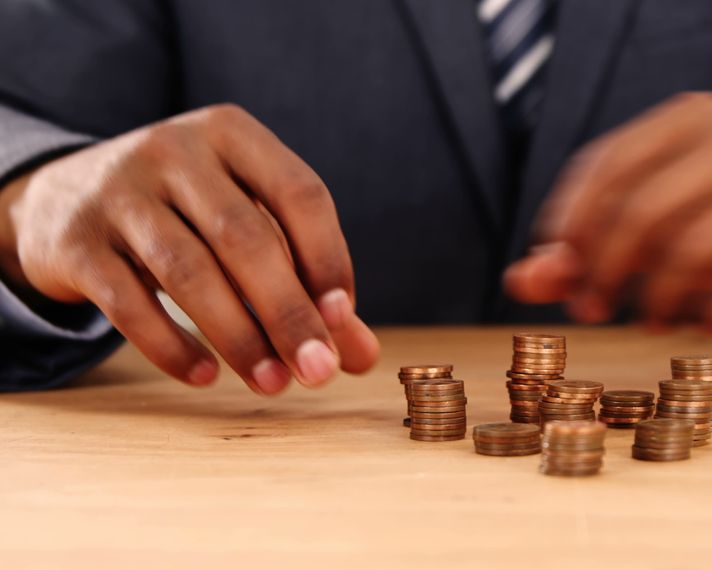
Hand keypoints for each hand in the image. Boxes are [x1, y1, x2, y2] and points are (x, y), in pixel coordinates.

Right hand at [0, 104, 379, 392]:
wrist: (60, 201)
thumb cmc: (185, 215)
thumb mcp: (244, 224)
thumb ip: (305, 284)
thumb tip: (360, 356)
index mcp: (232, 133)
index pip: (300, 193)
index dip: (329, 259)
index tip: (344, 319)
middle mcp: (175, 150)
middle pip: (248, 238)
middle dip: (290, 313)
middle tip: (318, 371)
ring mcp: (119, 192)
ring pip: (190, 271)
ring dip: (239, 337)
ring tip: (272, 383)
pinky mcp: (76, 242)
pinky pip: (128, 302)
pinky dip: (172, 346)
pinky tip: (206, 375)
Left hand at [504, 93, 711, 329]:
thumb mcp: (663, 220)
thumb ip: (587, 247)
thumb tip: (523, 281)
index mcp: (692, 117)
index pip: (608, 163)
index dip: (572, 225)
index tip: (560, 273)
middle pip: (645, 211)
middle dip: (607, 272)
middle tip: (593, 310)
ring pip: (694, 251)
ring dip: (661, 299)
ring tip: (654, 318)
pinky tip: (708, 322)